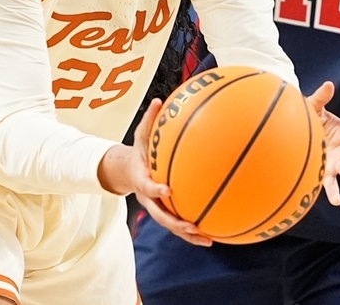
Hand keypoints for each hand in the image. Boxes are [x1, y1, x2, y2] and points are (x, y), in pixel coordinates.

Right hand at [99, 99, 211, 246]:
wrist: (126, 171)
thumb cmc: (139, 151)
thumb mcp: (140, 134)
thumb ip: (150, 120)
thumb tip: (159, 100)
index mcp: (141, 179)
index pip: (147, 186)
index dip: (156, 189)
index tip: (168, 189)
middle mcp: (148, 198)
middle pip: (160, 215)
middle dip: (176, 223)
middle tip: (192, 226)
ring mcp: (156, 207)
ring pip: (171, 225)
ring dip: (188, 234)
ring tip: (207, 239)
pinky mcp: (165, 211)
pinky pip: (179, 223)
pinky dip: (194, 231)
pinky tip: (213, 235)